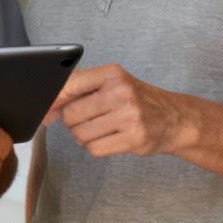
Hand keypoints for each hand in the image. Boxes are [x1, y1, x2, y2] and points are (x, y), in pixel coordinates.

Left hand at [46, 63, 192, 157]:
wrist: (176, 119)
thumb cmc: (137, 101)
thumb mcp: (112, 85)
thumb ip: (79, 93)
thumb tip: (47, 111)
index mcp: (112, 74)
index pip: (69, 85)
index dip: (53, 101)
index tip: (47, 110)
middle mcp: (121, 92)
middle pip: (71, 115)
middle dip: (74, 122)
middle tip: (90, 120)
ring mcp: (129, 116)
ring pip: (80, 134)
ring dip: (84, 136)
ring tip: (102, 129)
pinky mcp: (134, 138)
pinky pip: (94, 149)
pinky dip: (95, 147)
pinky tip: (109, 139)